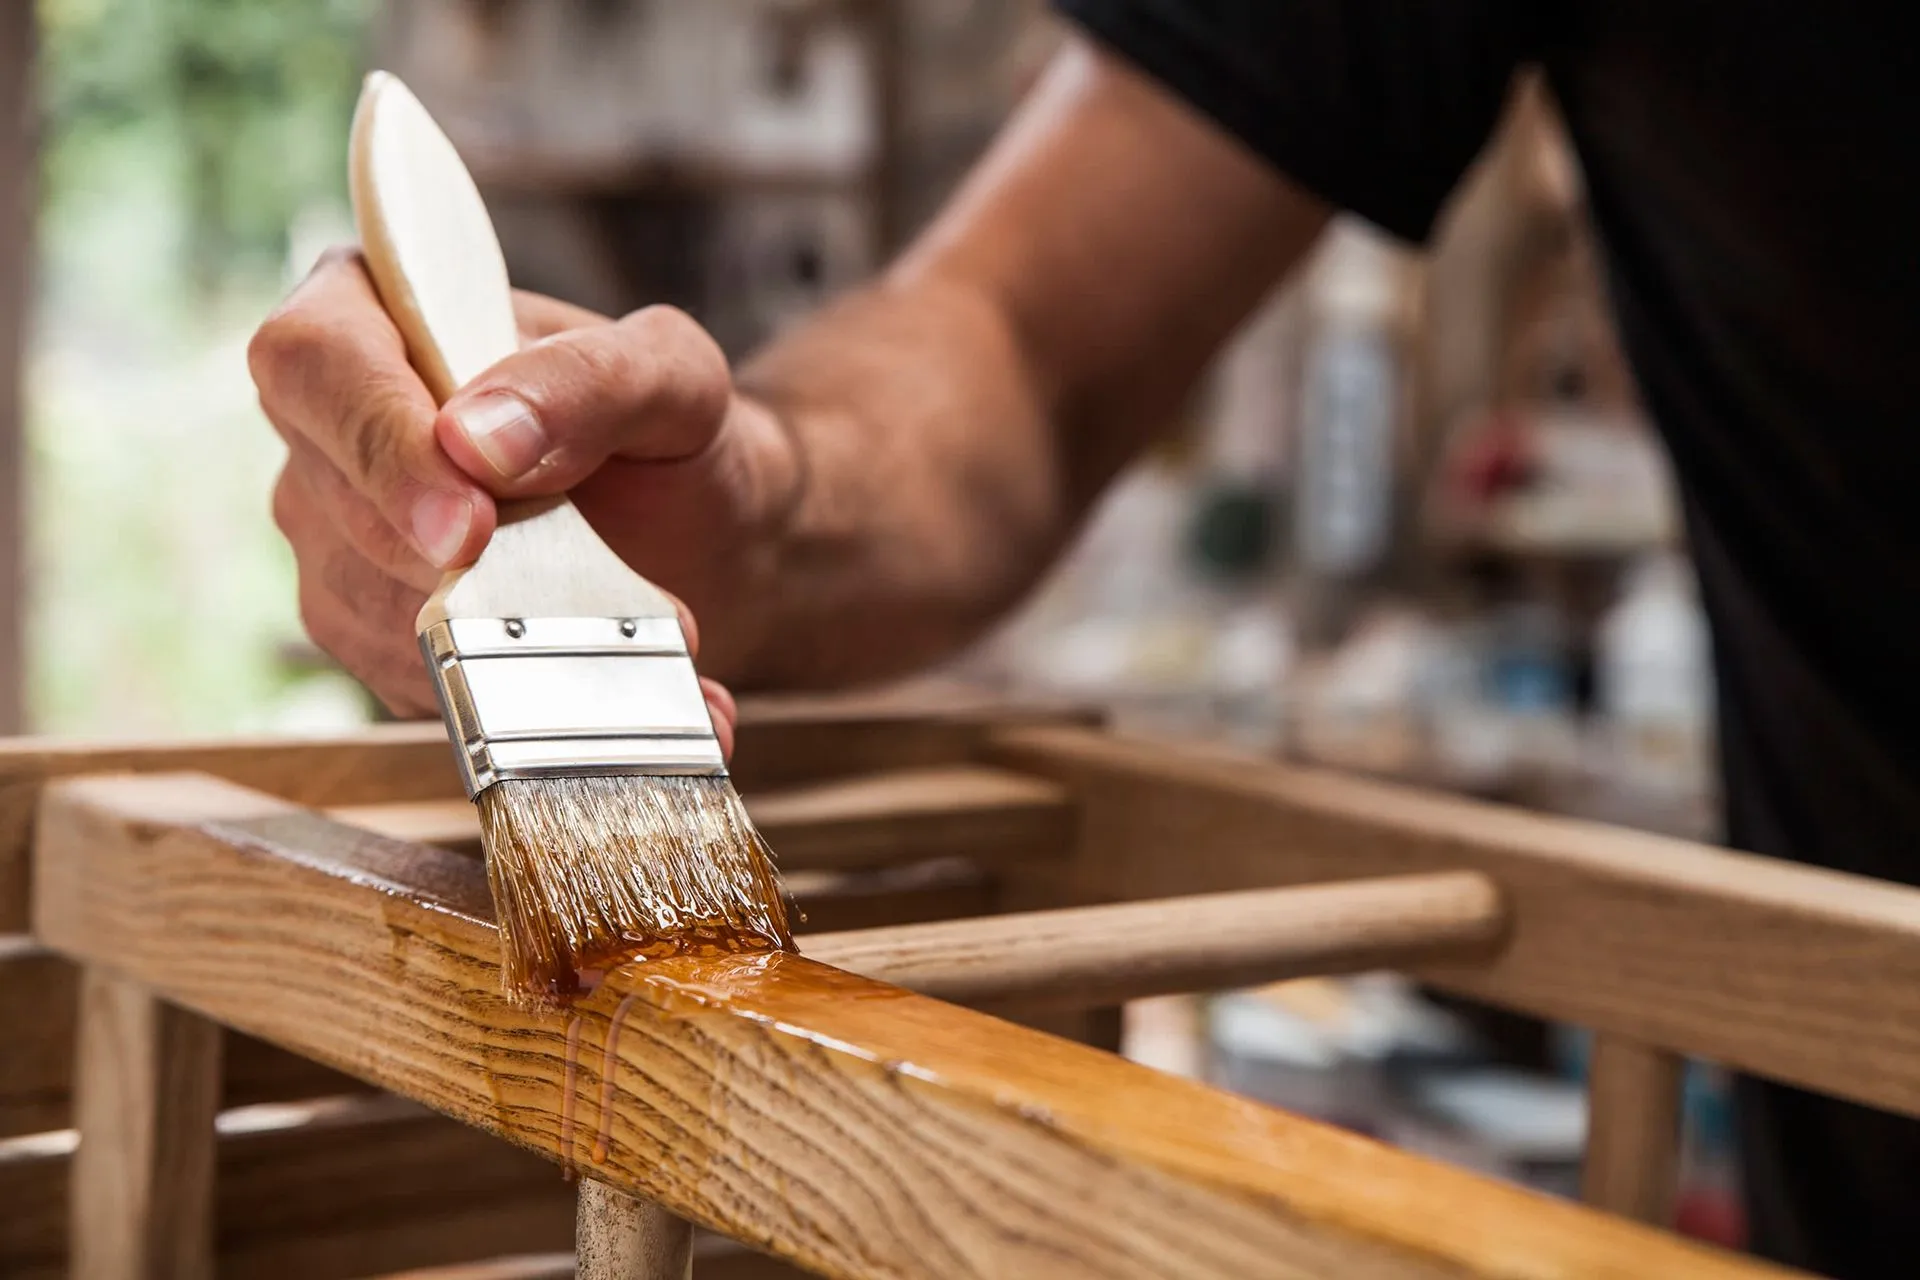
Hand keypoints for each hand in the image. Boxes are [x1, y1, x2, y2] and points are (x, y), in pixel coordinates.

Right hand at [250, 247, 800, 753]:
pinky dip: (516, 692)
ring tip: (631, 639)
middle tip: (589, 594)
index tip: (470, 524)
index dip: (381, 445)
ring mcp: (335, 533)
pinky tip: (614, 681)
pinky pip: (411, 676)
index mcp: (380, 311)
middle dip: (460, 564)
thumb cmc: (671, 434)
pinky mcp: (366, 628)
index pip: (317, 361)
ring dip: (502, 639)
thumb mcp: (671, 377)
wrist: (699, 535)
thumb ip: (589, 380)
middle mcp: (331, 425)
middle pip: (336, 500)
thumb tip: (478, 440)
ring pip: (368, 604)